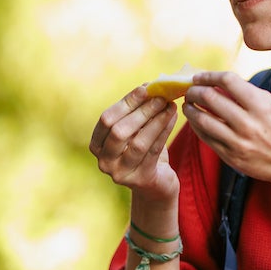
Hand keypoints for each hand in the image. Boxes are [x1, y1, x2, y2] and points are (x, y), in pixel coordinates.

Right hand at [90, 85, 179, 200]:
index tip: (145, 88)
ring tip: (170, 106)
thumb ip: (136, 112)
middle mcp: (104, 161)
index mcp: (96, 145)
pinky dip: (164, 132)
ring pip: (139, 142)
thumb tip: (150, 85)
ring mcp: (120, 173)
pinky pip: (154, 151)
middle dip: (142, 111)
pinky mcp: (141, 179)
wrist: (155, 184)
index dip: (126, 102)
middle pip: (119, 131)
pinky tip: (173, 118)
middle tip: (161, 97)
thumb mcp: (135, 131)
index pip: (107, 119)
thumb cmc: (143, 150)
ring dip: (156, 121)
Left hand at [182, 71, 270, 187]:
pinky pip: (206, 138)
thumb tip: (219, 84)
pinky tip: (196, 121)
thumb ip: (247, 94)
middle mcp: (248, 122)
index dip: (209, 76)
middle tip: (190, 89)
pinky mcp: (231, 156)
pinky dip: (197, 126)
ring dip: (191, 108)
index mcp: (260, 104)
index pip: (227, 80)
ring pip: (202, 119)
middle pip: (210, 98)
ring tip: (188, 104)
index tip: (200, 76)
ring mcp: (238, 141)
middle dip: (195, 90)